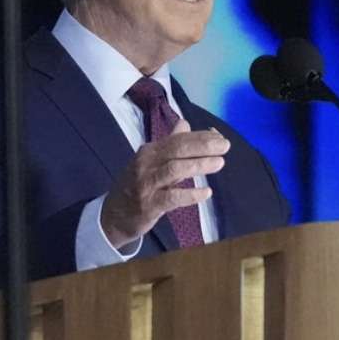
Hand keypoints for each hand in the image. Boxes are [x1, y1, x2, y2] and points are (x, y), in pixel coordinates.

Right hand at [101, 119, 227, 248]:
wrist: (113, 215)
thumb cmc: (137, 185)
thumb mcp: (151, 162)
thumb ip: (170, 144)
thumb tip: (186, 123)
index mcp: (150, 151)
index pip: (178, 139)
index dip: (200, 137)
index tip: (220, 137)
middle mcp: (146, 164)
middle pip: (177, 149)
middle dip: (203, 146)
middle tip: (225, 146)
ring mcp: (146, 184)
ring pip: (174, 169)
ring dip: (198, 165)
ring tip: (219, 163)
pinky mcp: (149, 205)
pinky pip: (172, 198)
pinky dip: (191, 194)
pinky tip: (207, 192)